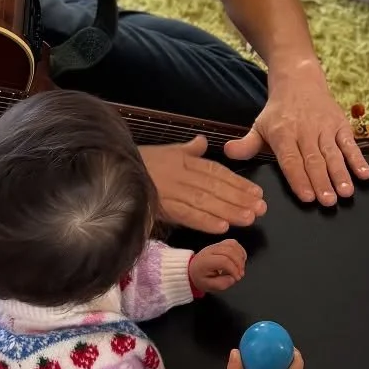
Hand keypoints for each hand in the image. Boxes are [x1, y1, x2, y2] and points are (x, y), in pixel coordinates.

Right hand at [140, 137, 267, 235]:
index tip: (257, 193)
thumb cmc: (138, 162)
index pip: (216, 171)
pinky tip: (222, 228)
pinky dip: (204, 220)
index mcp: (183, 160)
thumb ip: (187, 149)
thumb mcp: (164, 151)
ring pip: (205, 200)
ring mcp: (169, 189)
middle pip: (215, 187)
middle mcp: (180, 173)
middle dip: (239, 198)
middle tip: (260, 209)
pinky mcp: (158, 204)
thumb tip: (202, 141)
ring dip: (228, 210)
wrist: (108, 168)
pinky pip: (185, 213)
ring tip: (248, 218)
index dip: (238, 182)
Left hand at [189, 239, 246, 293]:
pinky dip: (240, 250)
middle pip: (230, 251)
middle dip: (239, 263)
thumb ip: (222, 284)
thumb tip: (233, 278)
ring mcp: (216, 245)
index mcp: (205, 261)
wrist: (193, 270)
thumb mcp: (208, 286)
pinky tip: (241, 260)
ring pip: (232, 245)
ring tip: (240, 268)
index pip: (224, 261)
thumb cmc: (201, 278)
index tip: (237, 278)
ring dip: (240, 256)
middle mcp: (210, 250)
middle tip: (240, 274)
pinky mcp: (220, 243)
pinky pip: (233, 243)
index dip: (234, 269)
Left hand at [223, 65, 368, 206]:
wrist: (299, 80)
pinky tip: (364, 174)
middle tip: (328, 201)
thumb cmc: (278, 111)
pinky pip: (350, 143)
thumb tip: (228, 152)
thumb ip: (246, 144)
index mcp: (283, 133)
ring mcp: (325, 127)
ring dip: (341, 173)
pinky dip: (358, 158)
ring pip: (333, 153)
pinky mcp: (340, 124)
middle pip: (314, 159)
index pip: (291, 159)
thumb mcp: (259, 125)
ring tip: (345, 192)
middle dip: (321, 181)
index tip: (306, 197)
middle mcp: (305, 130)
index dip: (299, 178)